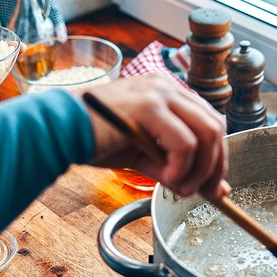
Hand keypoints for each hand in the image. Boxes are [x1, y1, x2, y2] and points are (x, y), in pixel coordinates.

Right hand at [83, 73, 229, 198]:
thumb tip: (209, 189)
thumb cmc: (96, 139)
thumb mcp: (144, 154)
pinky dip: (181, 168)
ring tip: (182, 188)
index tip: (212, 184)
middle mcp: (166, 86)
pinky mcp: (148, 106)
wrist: (59, 130)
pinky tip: (167, 178)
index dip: (217, 155)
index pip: (209, 120)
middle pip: (215, 125)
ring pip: (207, 132)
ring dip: (200, 168)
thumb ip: (176, 166)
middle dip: (215, 165)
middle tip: (206, 191)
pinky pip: (184, 143)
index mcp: (166, 91)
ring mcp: (158, 92)